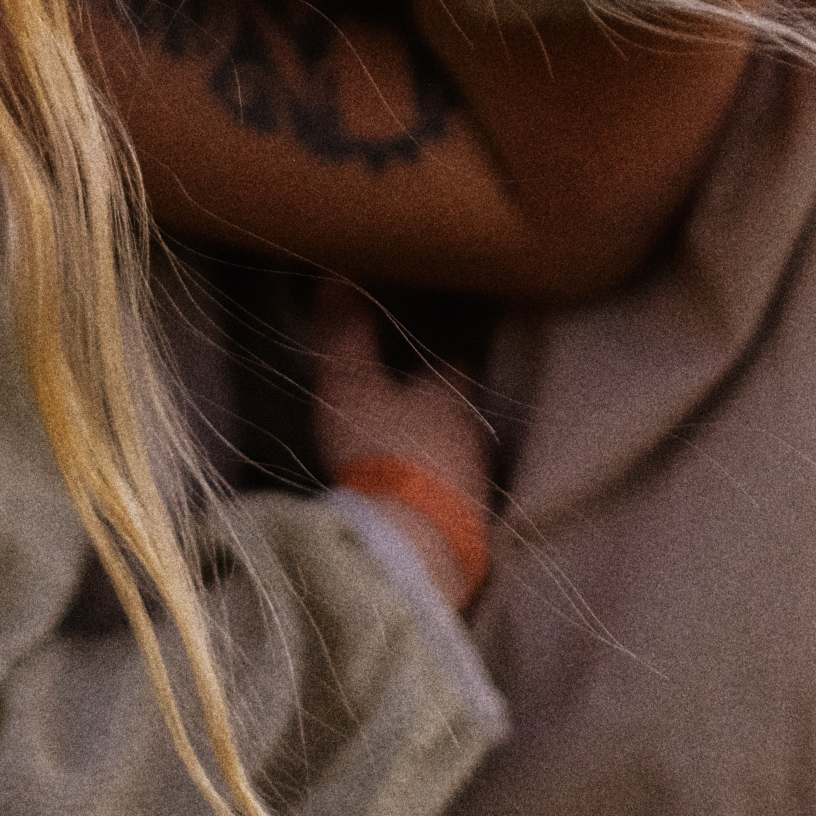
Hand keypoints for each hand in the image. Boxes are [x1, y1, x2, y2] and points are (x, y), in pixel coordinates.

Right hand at [309, 274, 492, 613]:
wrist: (415, 541)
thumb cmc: (383, 448)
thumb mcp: (351, 387)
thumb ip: (345, 336)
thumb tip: (337, 275)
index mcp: (450, 394)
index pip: (458, 364)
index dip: (448, 354)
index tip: (443, 344)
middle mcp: (474, 436)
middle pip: (464, 415)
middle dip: (445, 410)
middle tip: (421, 405)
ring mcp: (477, 485)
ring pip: (463, 459)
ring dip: (443, 456)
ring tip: (415, 458)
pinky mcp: (472, 531)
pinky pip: (455, 504)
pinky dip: (439, 498)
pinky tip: (419, 507)